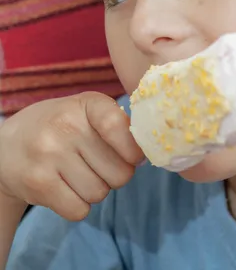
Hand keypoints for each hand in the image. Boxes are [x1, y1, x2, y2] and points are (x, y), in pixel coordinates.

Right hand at [0, 92, 141, 221]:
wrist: (7, 146)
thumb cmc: (60, 127)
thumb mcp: (86, 112)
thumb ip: (118, 126)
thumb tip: (144, 157)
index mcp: (86, 103)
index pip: (120, 128)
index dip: (133, 150)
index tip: (132, 156)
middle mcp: (66, 125)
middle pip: (119, 172)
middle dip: (115, 175)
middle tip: (98, 167)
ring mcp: (49, 154)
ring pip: (100, 193)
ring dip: (95, 191)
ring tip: (78, 175)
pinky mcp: (38, 184)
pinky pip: (79, 210)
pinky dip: (78, 206)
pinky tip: (66, 189)